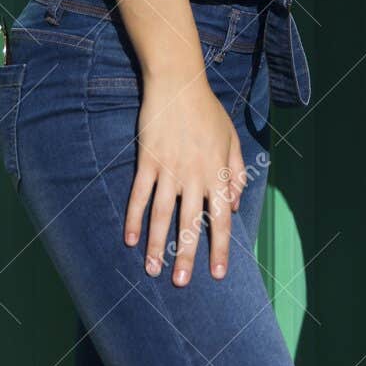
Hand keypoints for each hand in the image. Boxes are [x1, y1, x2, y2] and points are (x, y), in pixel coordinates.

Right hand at [124, 73, 245, 285]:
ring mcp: (169, 169)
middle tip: (181, 283)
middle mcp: (194, 175)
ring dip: (156, 245)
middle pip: (191, 223)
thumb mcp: (231, 137)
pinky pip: (139, 195)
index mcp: (217, 172)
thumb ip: (236, 171)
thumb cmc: (207, 109)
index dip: (220, 247)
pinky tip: (130, 239)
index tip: (217, 273)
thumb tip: (235, 204)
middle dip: (186, 256)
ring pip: (162, 215)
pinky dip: (134, 218)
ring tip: (151, 270)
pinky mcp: (148, 160)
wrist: (179, 82)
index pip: (222, 218)